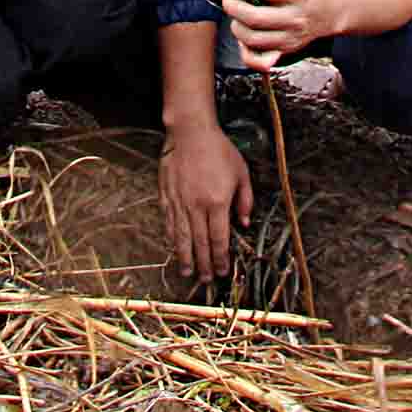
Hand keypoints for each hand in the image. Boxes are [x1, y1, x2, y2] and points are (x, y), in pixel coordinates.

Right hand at [161, 122, 252, 281]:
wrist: (190, 132)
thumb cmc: (219, 150)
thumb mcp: (241, 173)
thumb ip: (244, 200)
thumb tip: (244, 223)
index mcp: (217, 202)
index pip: (218, 239)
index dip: (221, 258)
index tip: (223, 271)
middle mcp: (196, 206)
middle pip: (200, 243)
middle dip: (204, 264)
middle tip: (206, 280)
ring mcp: (179, 202)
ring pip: (182, 236)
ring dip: (185, 257)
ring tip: (186, 272)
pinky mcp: (167, 195)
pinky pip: (170, 222)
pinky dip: (172, 237)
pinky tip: (174, 246)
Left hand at [219, 0, 344, 71]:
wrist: (334, 10)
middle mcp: (294, 18)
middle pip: (252, 17)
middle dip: (231, 5)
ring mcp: (291, 38)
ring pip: (252, 39)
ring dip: (235, 25)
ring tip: (235, 13)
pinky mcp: (287, 51)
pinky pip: (260, 61)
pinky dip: (246, 52)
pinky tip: (243, 36)